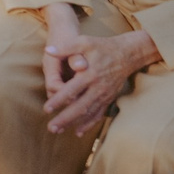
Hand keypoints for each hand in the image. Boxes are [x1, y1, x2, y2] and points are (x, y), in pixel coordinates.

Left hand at [41, 11, 158, 134]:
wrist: (127, 54)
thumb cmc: (102, 47)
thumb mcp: (84, 42)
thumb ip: (66, 47)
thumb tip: (48, 51)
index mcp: (89, 75)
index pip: (71, 91)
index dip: (58, 100)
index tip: (46, 109)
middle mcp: (98, 88)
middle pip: (80, 107)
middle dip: (65, 119)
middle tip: (51, 128)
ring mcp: (105, 95)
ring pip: (88, 113)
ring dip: (74, 123)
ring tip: (58, 132)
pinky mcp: (109, 98)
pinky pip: (99, 114)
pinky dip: (89, 124)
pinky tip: (78, 132)